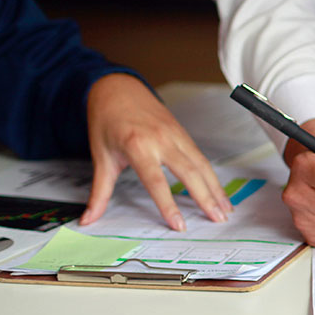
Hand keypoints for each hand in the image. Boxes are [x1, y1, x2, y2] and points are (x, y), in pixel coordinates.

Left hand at [82, 74, 230, 231]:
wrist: (116, 89)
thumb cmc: (107, 121)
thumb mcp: (100, 157)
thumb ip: (99, 192)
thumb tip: (88, 218)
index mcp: (138, 146)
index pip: (157, 181)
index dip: (169, 205)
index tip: (180, 225)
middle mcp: (161, 139)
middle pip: (189, 172)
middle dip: (206, 197)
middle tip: (217, 219)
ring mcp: (175, 134)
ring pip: (202, 164)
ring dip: (216, 188)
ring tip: (225, 208)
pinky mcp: (183, 132)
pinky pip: (201, 156)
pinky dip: (211, 175)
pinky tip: (218, 189)